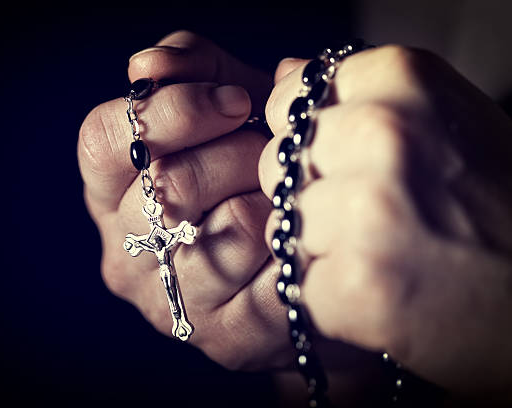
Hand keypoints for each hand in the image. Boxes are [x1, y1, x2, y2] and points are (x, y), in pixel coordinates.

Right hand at [78, 31, 292, 369]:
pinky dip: (300, 239)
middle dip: (242, 152)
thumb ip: (190, 69)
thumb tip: (149, 64)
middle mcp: (125, 255)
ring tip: (286, 194)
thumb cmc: (253, 172)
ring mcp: (172, 304)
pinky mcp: (227, 339)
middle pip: (173, 183)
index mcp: (110, 197)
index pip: (105, 141)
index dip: (175, 109)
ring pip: (232, 225)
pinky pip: (276, 272)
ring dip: (275, 195)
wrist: (294, 254)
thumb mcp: (223, 108)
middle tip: (273, 151)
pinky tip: (300, 233)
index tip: (237, 101)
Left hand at [259, 46, 511, 400]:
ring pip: (281, 226)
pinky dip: (330, 300)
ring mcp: (370, 210)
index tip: (347, 162)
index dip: (309, 141)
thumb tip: (285, 72)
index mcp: (404, 79)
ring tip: (387, 257)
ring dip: (321, 250)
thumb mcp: (445, 119)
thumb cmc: (501, 206)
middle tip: (377, 218)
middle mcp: (385, 132)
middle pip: (276, 163)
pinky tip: (385, 296)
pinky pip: (296, 283)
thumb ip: (361, 95)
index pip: (289, 99)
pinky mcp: (358, 285)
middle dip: (312, 195)